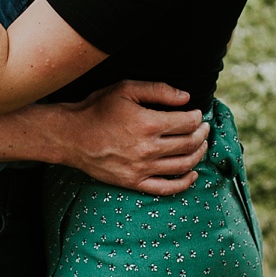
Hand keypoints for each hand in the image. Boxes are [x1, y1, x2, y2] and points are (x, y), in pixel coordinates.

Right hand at [66, 79, 208, 197]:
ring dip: (198, 155)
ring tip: (201, 145)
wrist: (72, 136)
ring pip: (183, 165)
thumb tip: (186, 98)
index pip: (187, 122)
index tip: (196, 113)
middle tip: (203, 127)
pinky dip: (184, 183)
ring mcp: (142, 168)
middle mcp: (148, 148)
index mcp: (148, 123)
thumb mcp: (126, 89)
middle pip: (189, 144)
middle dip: (202, 134)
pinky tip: (192, 174)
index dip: (197, 116)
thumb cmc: (98, 109)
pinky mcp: (134, 182)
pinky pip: (166, 188)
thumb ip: (158, 90)